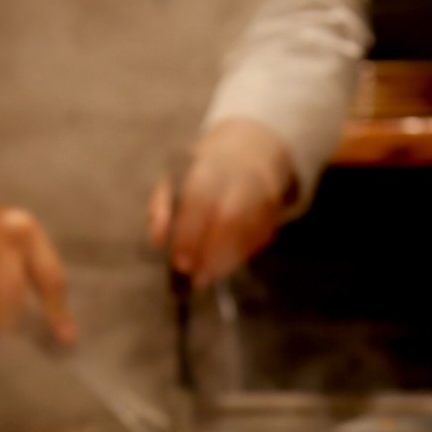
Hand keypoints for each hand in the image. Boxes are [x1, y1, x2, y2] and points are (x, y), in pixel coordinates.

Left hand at [147, 118, 296, 286]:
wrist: (250, 153)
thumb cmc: (201, 175)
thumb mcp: (175, 180)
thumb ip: (161, 209)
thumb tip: (157, 240)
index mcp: (210, 166)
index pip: (200, 198)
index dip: (189, 233)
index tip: (178, 261)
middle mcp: (242, 178)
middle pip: (229, 218)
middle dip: (209, 252)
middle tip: (193, 277)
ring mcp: (263, 194)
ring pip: (247, 234)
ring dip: (224, 262)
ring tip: (204, 278)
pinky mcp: (274, 213)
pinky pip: (258, 241)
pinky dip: (237, 258)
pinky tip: (220, 266)